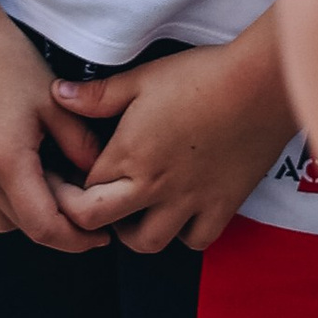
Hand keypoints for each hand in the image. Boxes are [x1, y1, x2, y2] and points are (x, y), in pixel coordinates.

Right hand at [0, 7, 105, 253]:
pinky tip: (16, 168)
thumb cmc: (6, 58)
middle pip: (22, 228)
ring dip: (24, 213)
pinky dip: (0, 198)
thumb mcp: (54, 101)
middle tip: (79, 199)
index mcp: (6, 163)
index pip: (44, 229)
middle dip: (54, 224)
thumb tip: (98, 177)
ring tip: (46, 180)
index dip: (76, 240)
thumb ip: (81, 145)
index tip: (100, 235)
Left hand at [51, 21, 294, 256]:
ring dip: (132, 231)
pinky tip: (180, 211)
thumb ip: (97, 94)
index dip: (70, 186)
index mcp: (129, 154)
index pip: (83, 189)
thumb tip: (57, 94)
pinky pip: (195, 240)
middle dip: (88, 216)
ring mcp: (189, 201)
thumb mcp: (141, 77)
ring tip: (133, 208)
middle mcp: (155, 186)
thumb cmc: (199, 76)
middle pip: (102, 223)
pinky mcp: (222, 207)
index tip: (69, 177)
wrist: (259, 86)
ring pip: (148, 242)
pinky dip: (183, 234)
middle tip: (91, 200)